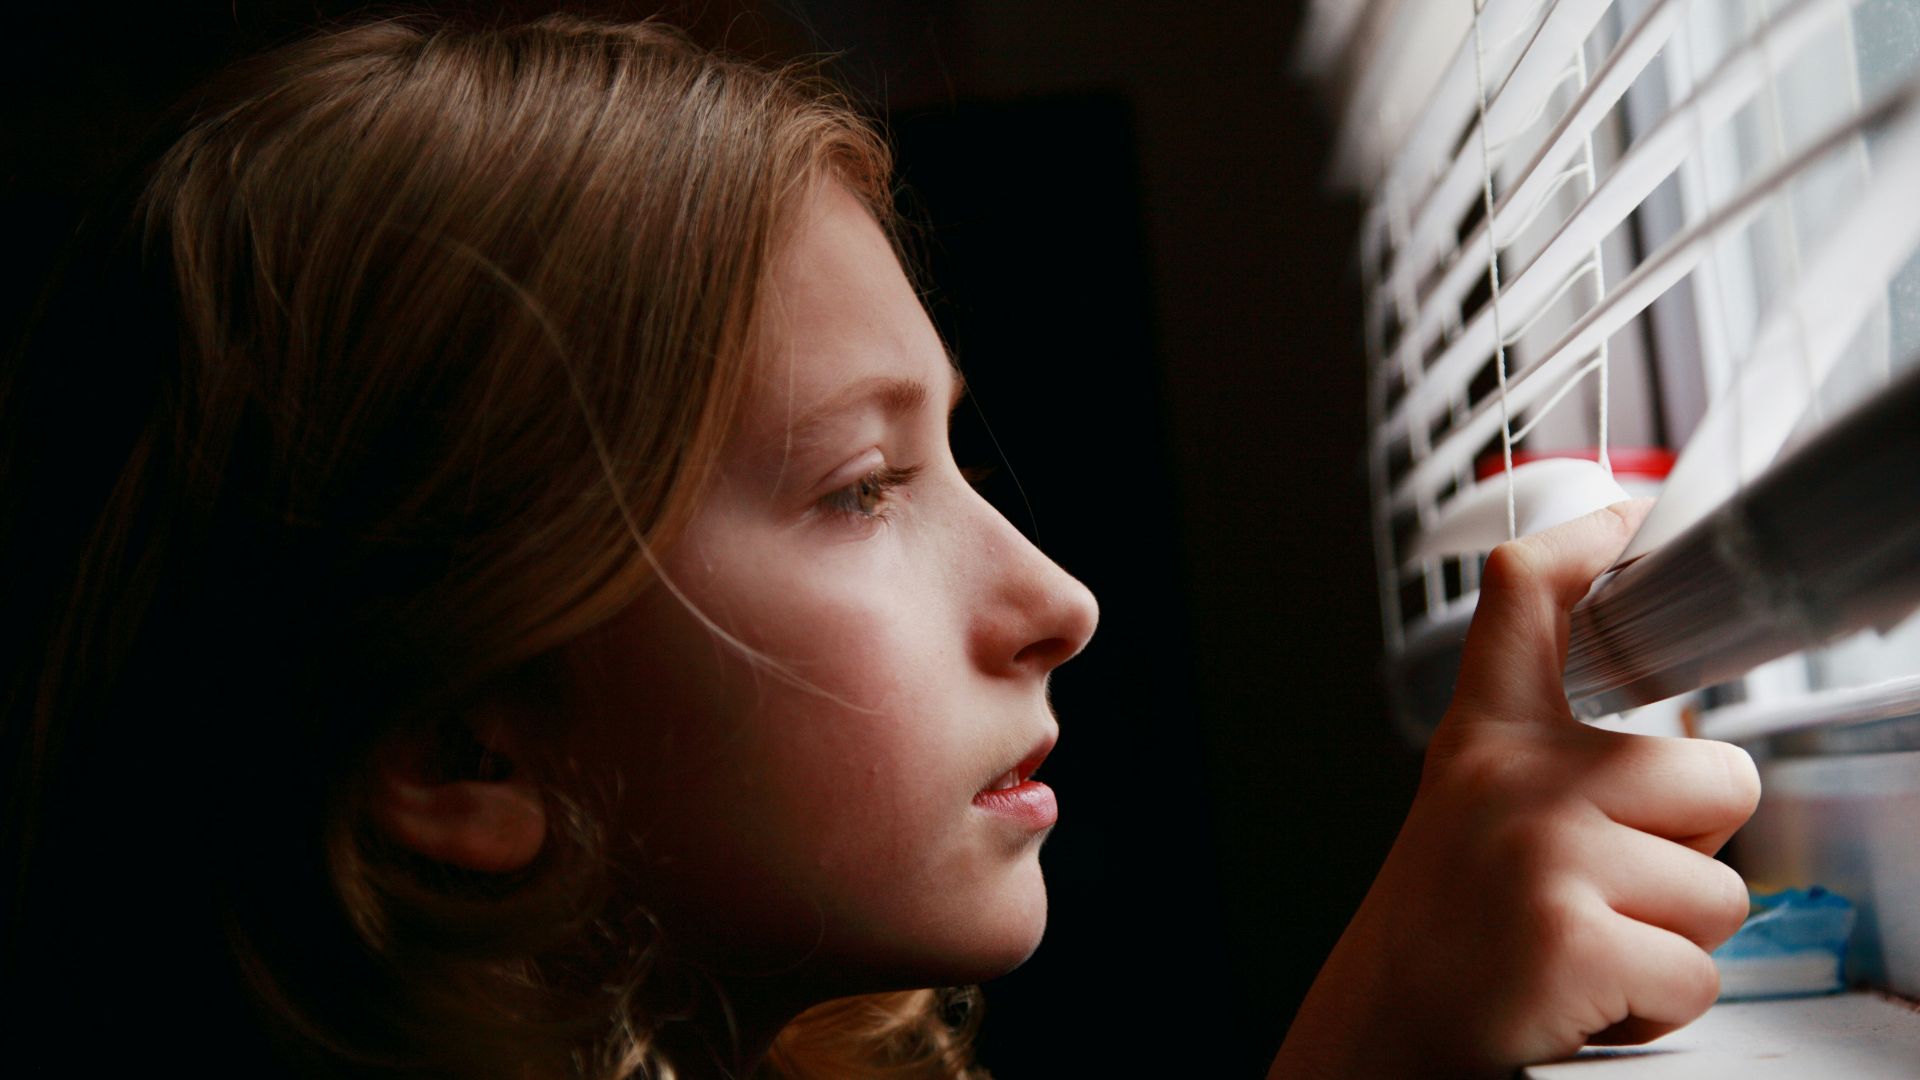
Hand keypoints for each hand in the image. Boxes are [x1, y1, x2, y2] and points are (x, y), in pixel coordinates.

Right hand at [1271, 502, 1760, 1077]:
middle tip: (1603, 887)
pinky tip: (1585, 995)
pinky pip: (1697, 973)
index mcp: (1488, 739)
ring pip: (1721, 890)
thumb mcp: (1473, 807)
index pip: (1527, 604)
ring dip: (1671, 939)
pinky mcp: (1572, 936)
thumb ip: (1556, 757)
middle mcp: (1512, 778)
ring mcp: (1543, 851)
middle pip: (1718, 774)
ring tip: (1586, 945)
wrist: (1384, 1031)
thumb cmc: (1449, 929)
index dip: (1582, 546)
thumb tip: (1682, 747)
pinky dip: (1655, 1006)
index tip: (1619, 513)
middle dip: (1691, 852)